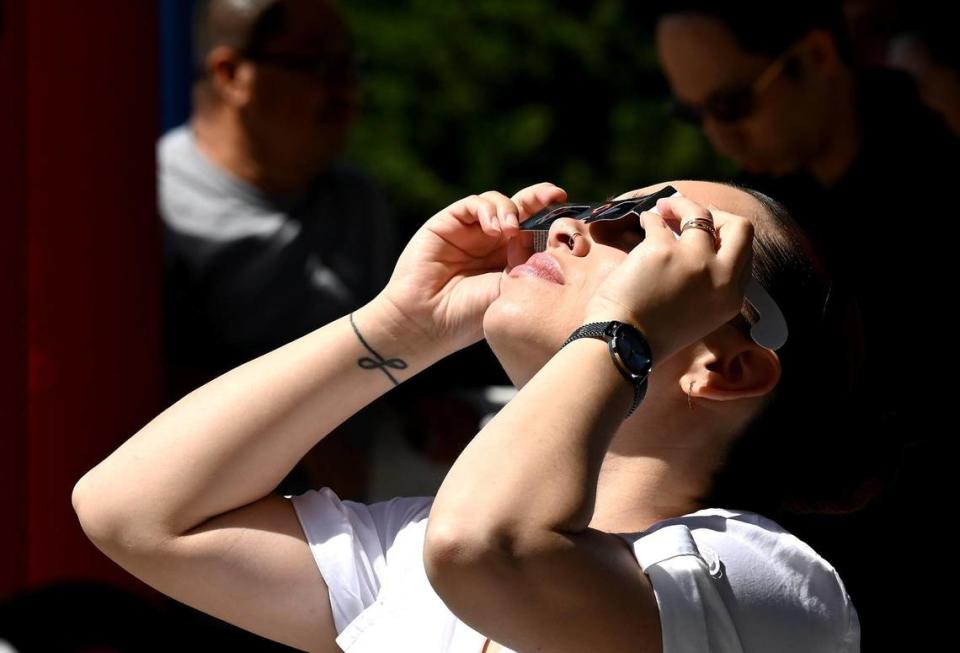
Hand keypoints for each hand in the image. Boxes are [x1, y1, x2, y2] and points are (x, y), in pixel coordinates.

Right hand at [380, 183, 566, 353]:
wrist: (428, 322)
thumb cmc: (469, 317)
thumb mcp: (511, 292)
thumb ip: (529, 264)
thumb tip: (551, 239)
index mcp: (511, 259)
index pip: (538, 230)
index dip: (554, 220)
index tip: (572, 218)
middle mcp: (492, 242)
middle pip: (523, 208)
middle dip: (541, 198)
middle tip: (556, 198)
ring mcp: (471, 231)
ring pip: (500, 202)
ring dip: (511, 210)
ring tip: (511, 231)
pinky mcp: (449, 223)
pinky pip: (475, 204)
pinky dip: (489, 210)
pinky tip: (493, 229)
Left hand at [584, 196, 754, 362]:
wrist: (623, 343)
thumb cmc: (651, 333)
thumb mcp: (697, 315)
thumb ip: (707, 284)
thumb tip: (696, 245)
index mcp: (731, 298)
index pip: (744, 254)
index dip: (724, 237)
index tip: (706, 231)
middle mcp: (720, 278)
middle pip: (740, 228)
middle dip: (719, 213)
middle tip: (694, 213)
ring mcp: (694, 262)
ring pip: (699, 212)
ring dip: (680, 204)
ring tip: (663, 207)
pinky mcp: (663, 251)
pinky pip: (659, 222)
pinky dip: (651, 218)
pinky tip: (644, 222)